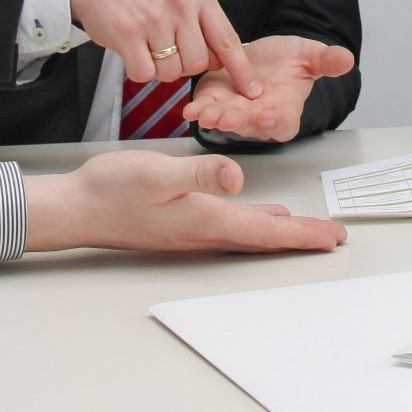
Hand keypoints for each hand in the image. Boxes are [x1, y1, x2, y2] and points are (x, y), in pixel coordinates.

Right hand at [22, 150, 346, 252]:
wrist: (77, 208)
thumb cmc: (113, 190)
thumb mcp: (159, 173)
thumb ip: (200, 175)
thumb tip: (237, 178)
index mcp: (207, 219)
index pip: (267, 231)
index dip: (303, 234)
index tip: (333, 237)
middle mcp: (204, 230)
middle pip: (264, 236)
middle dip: (301, 237)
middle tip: (333, 237)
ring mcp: (192, 229)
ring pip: (248, 232)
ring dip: (280, 232)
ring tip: (306, 230)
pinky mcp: (181, 222)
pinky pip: (229, 226)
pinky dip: (253, 223)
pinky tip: (258, 215)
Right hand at [69, 0, 260, 97]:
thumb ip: (202, 19)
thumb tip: (222, 58)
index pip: (227, 39)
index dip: (241, 70)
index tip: (252, 92)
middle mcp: (180, 4)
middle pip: (198, 63)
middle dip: (184, 66)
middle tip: (167, 49)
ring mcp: (154, 18)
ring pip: (171, 72)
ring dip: (159, 69)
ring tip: (147, 45)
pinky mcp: (127, 33)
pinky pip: (144, 74)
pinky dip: (139, 71)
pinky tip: (132, 51)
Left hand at [182, 36, 354, 142]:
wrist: (261, 54)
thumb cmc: (287, 60)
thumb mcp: (309, 55)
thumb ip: (326, 61)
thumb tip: (348, 58)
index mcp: (284, 112)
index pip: (281, 123)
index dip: (274, 121)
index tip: (267, 115)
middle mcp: (258, 119)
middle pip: (248, 125)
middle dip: (237, 121)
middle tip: (227, 117)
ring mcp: (234, 113)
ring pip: (224, 119)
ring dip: (214, 117)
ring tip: (205, 113)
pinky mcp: (214, 102)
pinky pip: (205, 109)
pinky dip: (198, 110)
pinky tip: (190, 109)